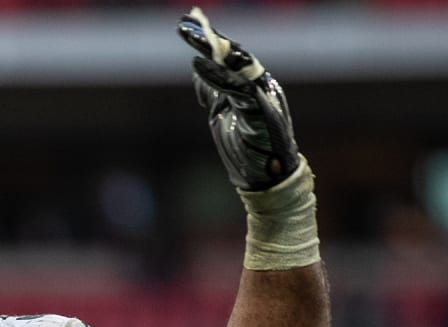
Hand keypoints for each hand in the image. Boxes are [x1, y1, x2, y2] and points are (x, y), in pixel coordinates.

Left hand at [178, 8, 297, 190]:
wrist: (266, 179)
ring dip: (214, 49)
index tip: (187, 23)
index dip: (208, 38)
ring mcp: (263, 97)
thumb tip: (200, 73)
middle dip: (209, 37)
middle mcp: (260, 85)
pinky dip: (218, 76)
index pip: (228, 56)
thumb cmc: (248, 149)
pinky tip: (199, 65)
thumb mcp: (223, 113)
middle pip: (233, 54)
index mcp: (251, 85)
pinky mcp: (263, 113)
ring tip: (191, 36)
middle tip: (186, 23)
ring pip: (239, 66)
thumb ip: (216, 92)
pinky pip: (239, 89)